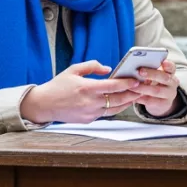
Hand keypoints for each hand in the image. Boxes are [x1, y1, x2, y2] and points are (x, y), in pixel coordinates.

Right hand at [20, 60, 141, 124]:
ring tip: (134, 96)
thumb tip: (108, 69)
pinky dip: (114, 108)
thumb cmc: (58, 85)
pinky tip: (120, 102)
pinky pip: (105, 114)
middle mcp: (90, 102)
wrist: (44, 104)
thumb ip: (92, 66)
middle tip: (141, 88)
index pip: (113, 86)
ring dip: (126, 103)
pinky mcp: (88, 120)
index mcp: (87, 88)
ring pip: (114, 109)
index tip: (136, 80)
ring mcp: (90, 113)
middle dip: (132, 94)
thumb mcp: (73, 69)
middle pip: (118, 99)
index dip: (127, 83)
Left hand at [132, 59, 180, 117]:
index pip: (171, 67)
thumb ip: (150, 70)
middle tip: (140, 71)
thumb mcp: (155, 75)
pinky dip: (141, 98)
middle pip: (164, 77)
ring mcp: (169, 94)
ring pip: (156, 91)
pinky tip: (133, 96)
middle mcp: (172, 83)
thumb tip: (135, 65)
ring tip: (131, 86)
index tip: (163, 62)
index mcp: (170, 73)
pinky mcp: (164, 104)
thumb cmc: (155, 83)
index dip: (168, 65)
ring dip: (143, 88)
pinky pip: (151, 101)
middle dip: (152, 74)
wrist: (160, 101)